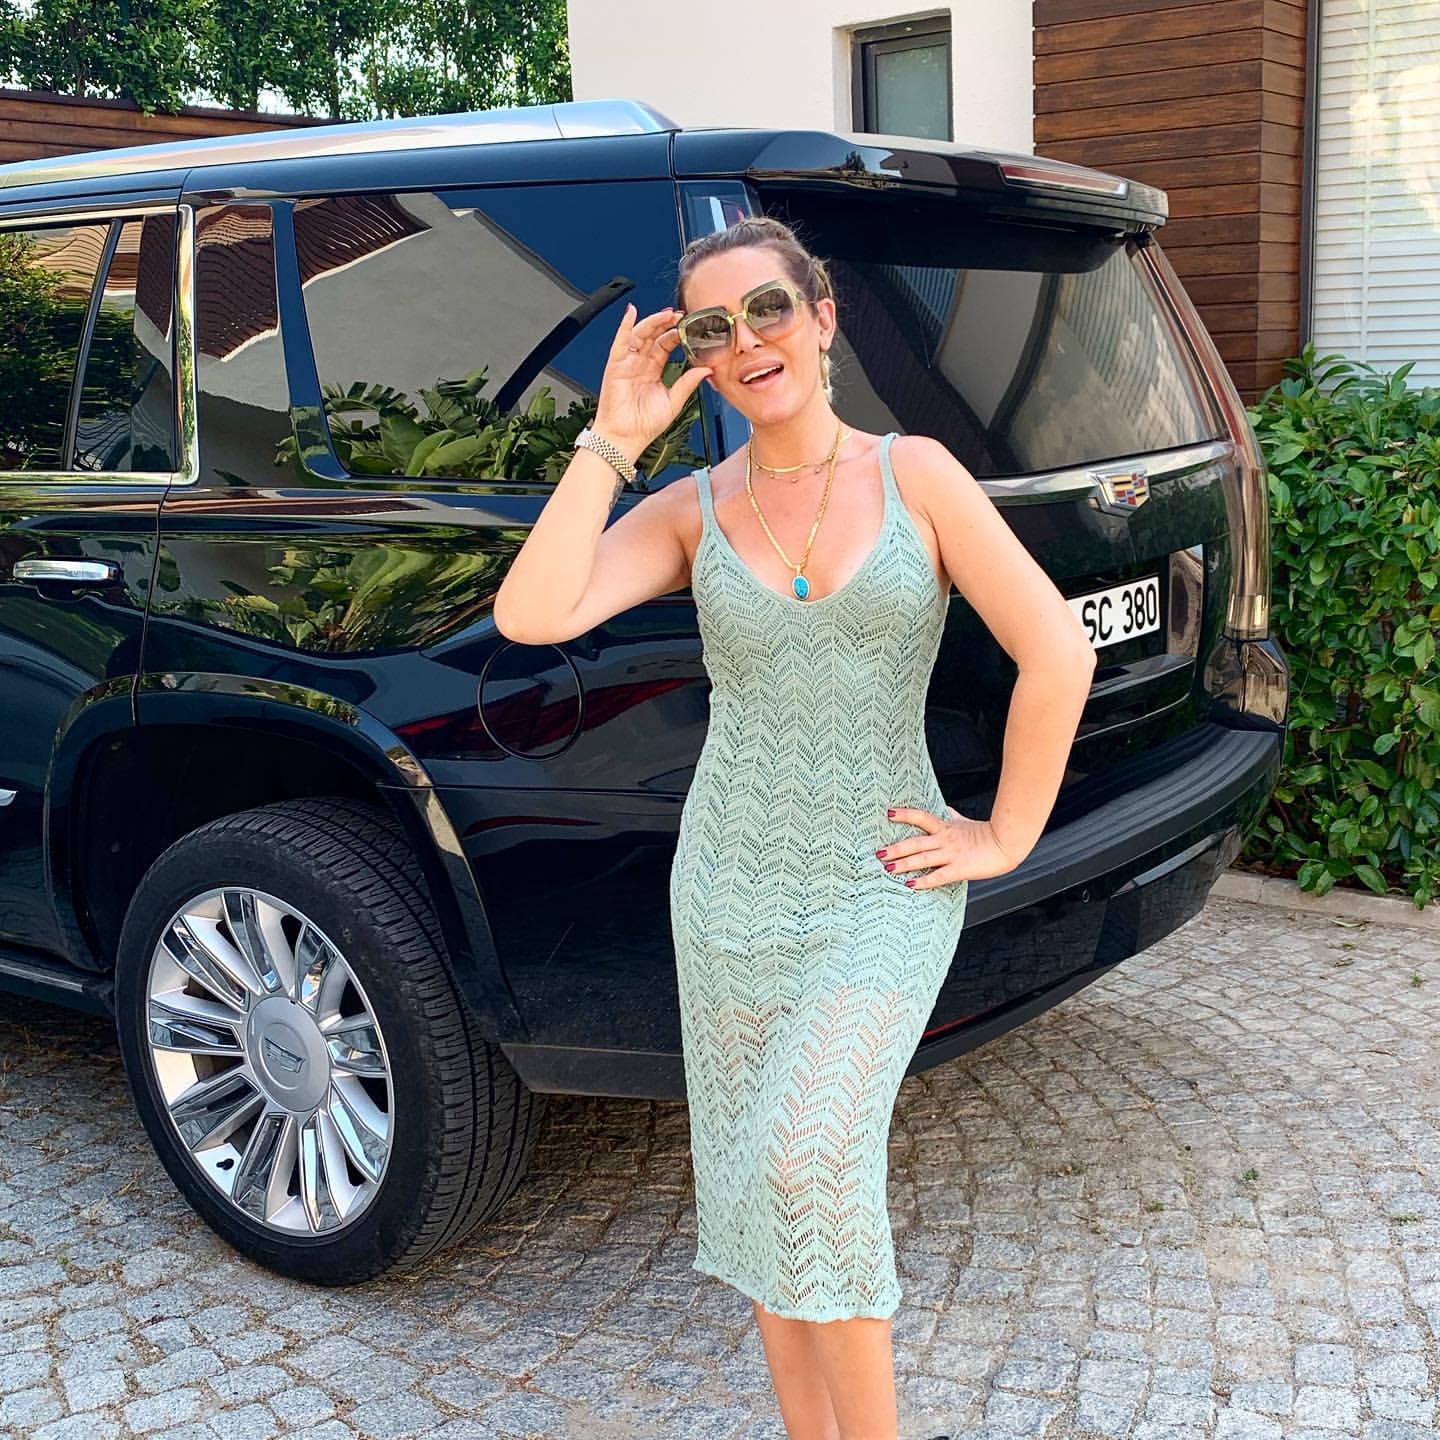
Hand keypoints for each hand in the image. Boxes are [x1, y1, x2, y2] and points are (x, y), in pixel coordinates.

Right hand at [593, 302, 712, 458]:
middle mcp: (639, 364)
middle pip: (653, 336)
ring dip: (652, 322)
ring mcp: (627, 363)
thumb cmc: (644, 426)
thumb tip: (706, 369)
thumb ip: (688, 383)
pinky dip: (625, 326)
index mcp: (653, 371)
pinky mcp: (615, 366)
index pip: (665, 346)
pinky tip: (631, 312)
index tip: (689, 327)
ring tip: (666, 315)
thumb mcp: (674, 401)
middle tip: (680, 315)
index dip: (676, 334)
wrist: (625, 439)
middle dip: (666, 324)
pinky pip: (620, 341)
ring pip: (640, 335)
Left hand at [875, 805, 1025, 886]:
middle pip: (915, 842)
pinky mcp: (959, 869)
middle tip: (879, 852)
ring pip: (922, 859)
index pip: (921, 817)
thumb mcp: (965, 821)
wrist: (1007, 844)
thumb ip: (952, 815)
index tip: (888, 813)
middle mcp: (945, 840)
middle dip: (896, 848)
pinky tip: (911, 885)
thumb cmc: (988, 833)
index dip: (905, 814)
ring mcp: (951, 854)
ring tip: (888, 868)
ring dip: (903, 864)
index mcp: (946, 827)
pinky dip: (923, 882)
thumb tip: (943, 808)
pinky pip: (937, 876)